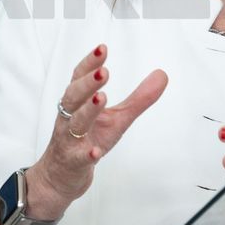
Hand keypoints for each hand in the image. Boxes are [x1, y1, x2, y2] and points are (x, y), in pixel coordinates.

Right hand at [26, 44, 167, 217]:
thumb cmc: (88, 140)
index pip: (79, 78)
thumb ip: (138, 98)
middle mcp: (70, 118)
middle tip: (104, 71)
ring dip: (88, 111)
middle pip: (73, 96)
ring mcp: (70, 140)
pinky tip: (96, 151)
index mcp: (78, 103)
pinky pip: (79, 157)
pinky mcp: (73, 162)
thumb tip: (163, 75)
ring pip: (75, 123)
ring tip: (102, 98)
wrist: (62, 175)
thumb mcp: (117, 118)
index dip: (89, 63)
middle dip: (87, 83)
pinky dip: (87, 154)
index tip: (103, 48)